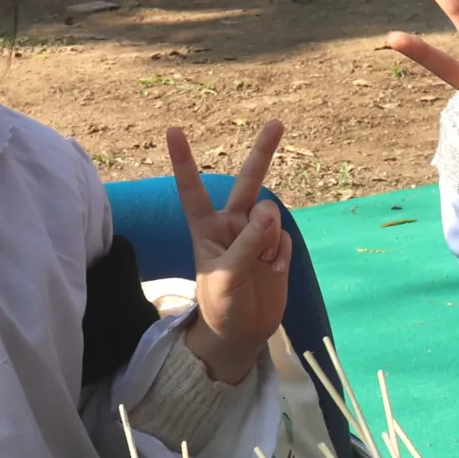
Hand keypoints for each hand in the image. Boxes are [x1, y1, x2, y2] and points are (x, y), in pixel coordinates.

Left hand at [171, 121, 292, 384]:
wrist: (241, 333)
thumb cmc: (220, 305)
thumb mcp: (225, 276)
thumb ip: (247, 243)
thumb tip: (269, 210)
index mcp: (206, 228)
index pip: (192, 190)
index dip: (184, 161)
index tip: (173, 130)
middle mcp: (232, 225)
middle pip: (247, 181)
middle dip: (263, 152)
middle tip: (277, 123)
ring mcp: (257, 235)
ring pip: (270, 213)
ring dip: (269, 234)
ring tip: (263, 262)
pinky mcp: (277, 249)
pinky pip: (285, 238)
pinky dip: (281, 254)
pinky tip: (273, 270)